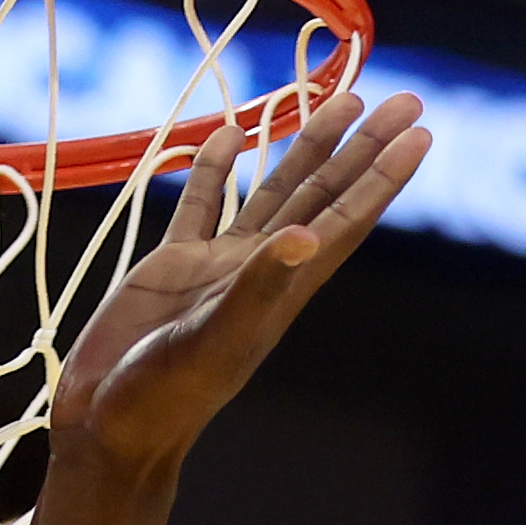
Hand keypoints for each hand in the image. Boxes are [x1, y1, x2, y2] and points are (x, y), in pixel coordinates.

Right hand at [48, 87, 428, 477]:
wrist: (106, 427)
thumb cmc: (162, 399)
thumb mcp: (213, 341)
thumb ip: (256, 286)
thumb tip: (306, 236)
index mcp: (280, 290)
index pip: (345, 220)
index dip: (383, 176)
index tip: (419, 132)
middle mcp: (259, 272)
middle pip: (322, 195)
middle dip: (362, 147)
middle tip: (404, 100)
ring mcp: (216, 267)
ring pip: (272, 192)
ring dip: (304, 147)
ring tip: (337, 97)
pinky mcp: (171, 266)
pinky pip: (201, 205)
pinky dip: (217, 168)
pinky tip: (230, 132)